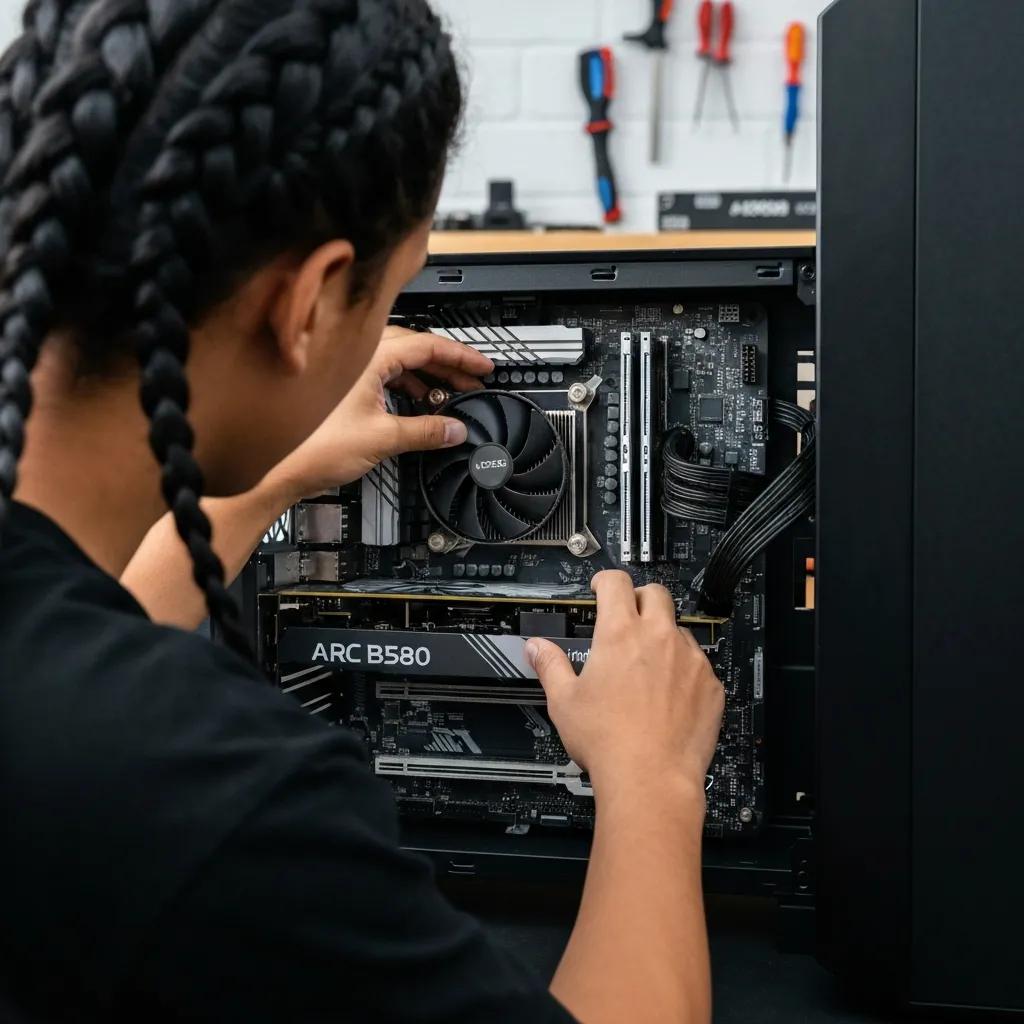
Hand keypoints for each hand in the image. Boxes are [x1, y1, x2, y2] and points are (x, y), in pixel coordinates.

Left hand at [266, 326, 492, 501]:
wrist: (274, 469)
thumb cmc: (311, 447)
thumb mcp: (382, 439)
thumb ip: (425, 432)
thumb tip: (454, 430)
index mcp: (369, 356)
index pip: (428, 345)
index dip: (461, 357)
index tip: (484, 366)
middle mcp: (357, 356)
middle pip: (415, 349)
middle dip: (447, 368)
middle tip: (473, 383)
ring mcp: (347, 370)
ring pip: (398, 363)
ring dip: (426, 379)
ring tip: (450, 398)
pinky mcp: (341, 387)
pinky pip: (382, 376)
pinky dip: (404, 388)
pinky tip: (417, 406)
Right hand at [526, 570, 724, 798]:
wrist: (651, 779)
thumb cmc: (608, 742)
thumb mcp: (564, 700)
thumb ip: (550, 665)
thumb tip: (537, 648)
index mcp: (620, 634)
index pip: (616, 583)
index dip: (606, 580)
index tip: (602, 588)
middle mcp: (659, 639)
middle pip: (656, 594)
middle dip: (640, 598)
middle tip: (628, 617)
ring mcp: (690, 660)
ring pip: (679, 630)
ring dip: (664, 637)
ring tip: (647, 667)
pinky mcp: (710, 685)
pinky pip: (699, 664)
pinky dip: (684, 670)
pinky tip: (668, 695)